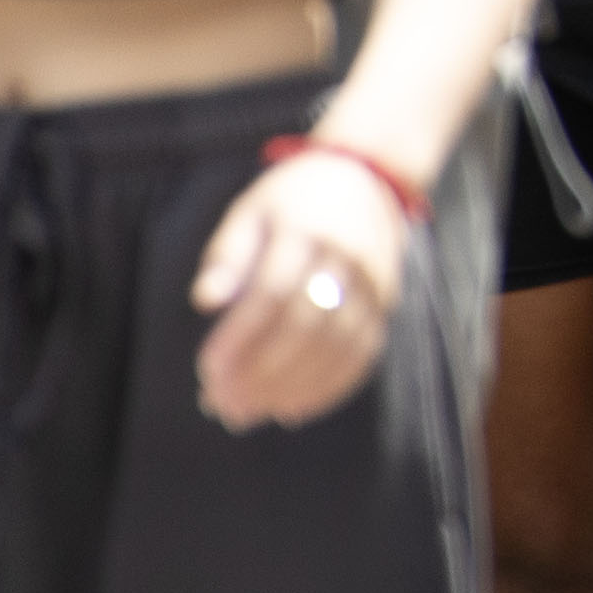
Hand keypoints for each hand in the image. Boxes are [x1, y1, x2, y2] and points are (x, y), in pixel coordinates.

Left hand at [189, 146, 408, 433]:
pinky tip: (294, 408)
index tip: (207, 371)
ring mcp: (374, 282)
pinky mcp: (387, 303)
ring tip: (250, 414)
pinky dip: (329, 388)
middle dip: (261, 373)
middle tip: (222, 405)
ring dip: (291, 387)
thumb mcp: (250, 212)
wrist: (367, 178)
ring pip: (337, 346)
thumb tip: (205, 301)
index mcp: (307, 230)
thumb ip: (228, 255)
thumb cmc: (291, 201)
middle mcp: (348, 258)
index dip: (239, 338)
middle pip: (305, 326)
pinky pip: (363, 354)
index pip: (272, 294)